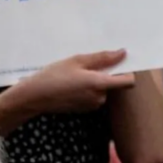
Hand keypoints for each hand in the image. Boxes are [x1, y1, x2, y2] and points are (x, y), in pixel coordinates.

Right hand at [15, 50, 135, 114]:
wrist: (34, 97)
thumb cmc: (54, 76)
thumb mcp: (77, 61)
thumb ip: (103, 58)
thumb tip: (123, 53)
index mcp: (99, 84)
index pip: (128, 81)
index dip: (128, 70)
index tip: (121, 62)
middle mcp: (99, 98)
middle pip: (114, 84)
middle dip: (107, 73)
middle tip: (90, 64)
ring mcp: (92, 105)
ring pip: (104, 89)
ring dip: (97, 80)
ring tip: (78, 73)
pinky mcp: (85, 109)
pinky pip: (94, 95)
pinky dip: (89, 88)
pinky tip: (74, 83)